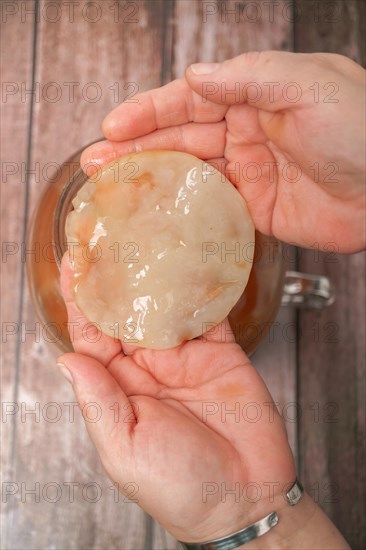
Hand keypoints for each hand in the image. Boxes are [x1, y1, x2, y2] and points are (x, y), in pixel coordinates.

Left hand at [58, 254, 295, 542]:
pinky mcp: (220, 351)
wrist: (245, 499)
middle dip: (118, 278)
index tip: (75, 264)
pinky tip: (195, 263)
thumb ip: (100, 402)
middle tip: (112, 238)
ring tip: (150, 239)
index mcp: (119, 388)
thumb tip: (67, 360)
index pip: (92, 335)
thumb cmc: (179, 487)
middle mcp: (148, 366)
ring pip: (165, 306)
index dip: (81, 300)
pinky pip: (207, 314)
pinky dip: (202, 288)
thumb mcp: (127, 449)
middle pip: (126, 312)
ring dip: (157, 277)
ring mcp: (184, 356)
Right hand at [81, 51, 364, 252]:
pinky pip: (211, 207)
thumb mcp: (306, 87)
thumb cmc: (361, 130)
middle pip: (181, 137)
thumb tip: (195, 77)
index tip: (113, 126)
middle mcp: (248, 130)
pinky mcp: (255, 209)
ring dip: (151, 179)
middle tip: (98, 162)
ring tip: (112, 187)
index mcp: (257, 94)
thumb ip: (248, 80)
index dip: (149, 112)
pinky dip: (181, 210)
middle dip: (138, 148)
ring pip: (189, 173)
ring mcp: (250, 171)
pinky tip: (155, 215)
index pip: (190, 99)